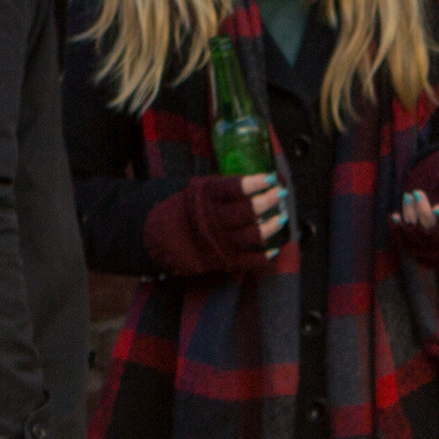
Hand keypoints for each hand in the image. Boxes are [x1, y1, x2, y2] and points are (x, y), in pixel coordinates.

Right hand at [142, 174, 287, 275]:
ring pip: (251, 235)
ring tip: (282, 217)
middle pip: (246, 211)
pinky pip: (247, 261)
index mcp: (205, 199)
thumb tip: (254, 183)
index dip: (254, 183)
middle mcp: (212, 220)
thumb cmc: (181, 209)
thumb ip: (221, 189)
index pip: (233, 188)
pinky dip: (263, 256)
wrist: (156, 239)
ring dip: (270, 226)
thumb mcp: (195, 190)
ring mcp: (218, 243)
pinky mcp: (221, 261)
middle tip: (280, 193)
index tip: (270, 177)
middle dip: (267, 201)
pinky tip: (275, 248)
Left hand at [397, 189, 438, 236]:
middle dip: (423, 211)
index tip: (436, 210)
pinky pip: (404, 233)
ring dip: (410, 213)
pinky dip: (399, 226)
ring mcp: (426, 232)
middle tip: (417, 192)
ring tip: (407, 196)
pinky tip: (395, 217)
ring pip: (416, 227)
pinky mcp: (413, 233)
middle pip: (431, 224)